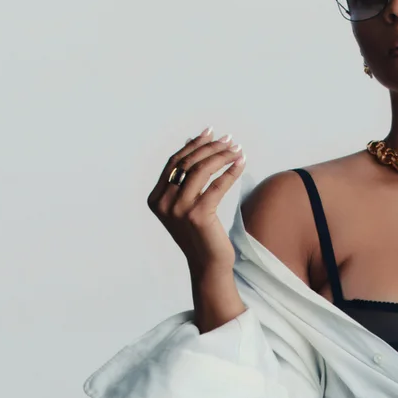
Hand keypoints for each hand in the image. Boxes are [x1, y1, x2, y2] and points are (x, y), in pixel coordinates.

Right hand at [147, 128, 243, 279]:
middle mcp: (164, 204)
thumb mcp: (188, 202)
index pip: (174, 163)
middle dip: (209, 147)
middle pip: (188, 163)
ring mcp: (179, 210)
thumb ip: (186, 174)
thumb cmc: (200, 232)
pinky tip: (241, 163)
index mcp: (156, 199)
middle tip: (228, 140)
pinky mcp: (198, 215)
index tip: (210, 132)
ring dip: (221, 156)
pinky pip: (217, 185)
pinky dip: (231, 171)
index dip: (193, 145)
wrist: (207, 264)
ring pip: (201, 170)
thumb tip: (190, 141)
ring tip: (236, 149)